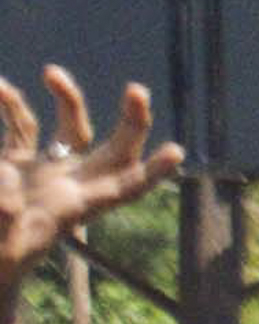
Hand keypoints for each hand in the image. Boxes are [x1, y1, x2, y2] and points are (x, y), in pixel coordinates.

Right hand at [0, 71, 183, 299]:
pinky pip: (22, 127)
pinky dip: (11, 105)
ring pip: (71, 128)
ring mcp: (45, 171)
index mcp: (76, 208)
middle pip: (116, 150)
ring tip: (51, 72)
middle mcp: (69, 185)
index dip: (151, 172)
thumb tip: (10, 195)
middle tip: (137, 90)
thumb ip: (5, 222)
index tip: (176, 152)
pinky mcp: (15, 164)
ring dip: (67, 99)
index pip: (125, 188)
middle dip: (132, 121)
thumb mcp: (3, 250)